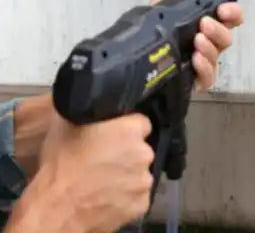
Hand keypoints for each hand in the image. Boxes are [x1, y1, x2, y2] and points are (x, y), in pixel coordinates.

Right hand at [6, 113, 154, 232]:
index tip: (114, 135)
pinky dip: (125, 197)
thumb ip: (90, 109)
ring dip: (127, 174)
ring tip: (104, 180)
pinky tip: (106, 196)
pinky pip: (136, 196)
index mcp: (131, 129)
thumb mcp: (68, 123)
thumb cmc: (61, 166)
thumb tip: (93, 100)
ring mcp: (144, 181)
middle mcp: (144, 153)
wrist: (56, 209)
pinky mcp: (140, 205)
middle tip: (105, 159)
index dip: (126, 128)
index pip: (141, 122)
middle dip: (128, 152)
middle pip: (141, 148)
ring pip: (139, 173)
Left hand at [150, 0, 243, 90]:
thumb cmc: (152, 31)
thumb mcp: (162, 1)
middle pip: (228, 36)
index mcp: (205, 23)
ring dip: (210, 46)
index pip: (230, 17)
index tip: (224, 9)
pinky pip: (208, 76)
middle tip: (205, 23)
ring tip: (197, 40)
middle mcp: (208, 42)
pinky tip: (194, 58)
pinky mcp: (195, 80)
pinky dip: (204, 66)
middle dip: (220, 28)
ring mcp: (203, 62)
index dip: (233, 12)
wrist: (134, 62)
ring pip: (218, 55)